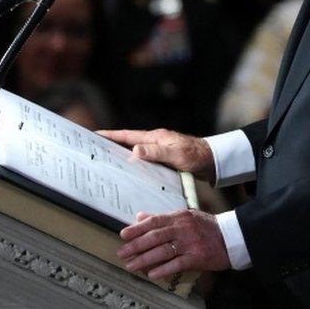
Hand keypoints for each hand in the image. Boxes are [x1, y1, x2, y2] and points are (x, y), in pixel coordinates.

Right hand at [97, 128, 214, 182]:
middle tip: (96, 149)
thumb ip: (155, 152)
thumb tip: (133, 150)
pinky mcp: (165, 160)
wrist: (214, 161)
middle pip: (129, 143)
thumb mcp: (175, 155)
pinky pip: (145, 162)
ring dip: (123, 156)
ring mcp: (160, 151)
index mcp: (155, 137)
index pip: (128, 135)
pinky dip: (136, 165)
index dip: (111, 135)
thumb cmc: (196, 156)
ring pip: (136, 153)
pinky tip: (132, 174)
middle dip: (113, 145)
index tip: (95, 134)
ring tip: (109, 163)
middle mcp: (156, 142)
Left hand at [117, 209, 230, 278]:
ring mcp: (190, 242)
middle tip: (122, 252)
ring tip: (131, 265)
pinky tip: (152, 273)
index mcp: (179, 216)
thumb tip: (140, 216)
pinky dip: (163, 268)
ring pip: (163, 250)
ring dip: (145, 259)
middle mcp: (183, 228)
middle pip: (155, 236)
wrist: (231, 237)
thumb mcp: (185, 217)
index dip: (137, 228)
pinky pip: (176, 263)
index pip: (154, 221)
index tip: (123, 234)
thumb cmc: (206, 227)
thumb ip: (162, 218)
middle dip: (136, 245)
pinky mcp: (197, 256)